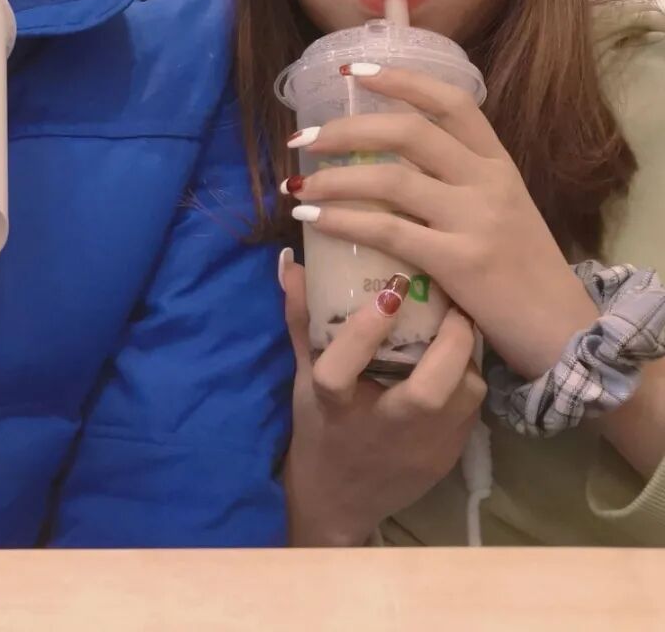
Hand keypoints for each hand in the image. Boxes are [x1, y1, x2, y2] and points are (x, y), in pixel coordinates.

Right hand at [281, 253, 484, 545]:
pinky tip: (459, 361)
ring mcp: (420, 450)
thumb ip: (302, 320)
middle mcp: (380, 431)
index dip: (365, 330)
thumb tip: (292, 262)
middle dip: (449, 342)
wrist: (340, 503)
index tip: (390, 291)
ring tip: (459, 326)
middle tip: (452, 304)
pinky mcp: (446, 461)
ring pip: (464, 398)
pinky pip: (472, 411)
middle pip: (426, 393)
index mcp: (334, 408)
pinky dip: (468, 380)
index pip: (341, 368)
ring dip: (466, 359)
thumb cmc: (318, 429)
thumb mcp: (305, 375)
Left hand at [285, 65, 596, 379]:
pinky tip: (313, 220)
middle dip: (345, 130)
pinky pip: (387, 230)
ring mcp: (476, 219)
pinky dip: (342, 221)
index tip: (352, 71)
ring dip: (333, 179)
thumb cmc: (522, 270)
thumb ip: (454, 182)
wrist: (564, 332)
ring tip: (297, 187)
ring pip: (390, 180)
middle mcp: (488, 181)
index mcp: (498, 163)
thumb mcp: (499, 210)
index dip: (400, 80)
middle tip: (303, 139)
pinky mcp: (460, 262)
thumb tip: (382, 161)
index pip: (450, 101)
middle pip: (408, 132)